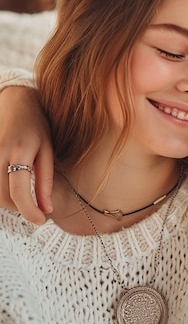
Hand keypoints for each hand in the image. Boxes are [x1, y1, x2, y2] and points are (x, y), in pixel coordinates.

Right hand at [0, 86, 53, 222]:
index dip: (29, 211)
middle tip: (36, 207)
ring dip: (9, 201)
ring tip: (24, 196)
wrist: (15, 102)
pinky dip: (1, 191)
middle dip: (20, 207)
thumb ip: (45, 180)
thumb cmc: (36, 125)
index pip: (18, 191)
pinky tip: (12, 186)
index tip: (41, 221)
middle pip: (2, 196)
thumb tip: (46, 209)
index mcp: (20, 150)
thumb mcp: (48, 149)